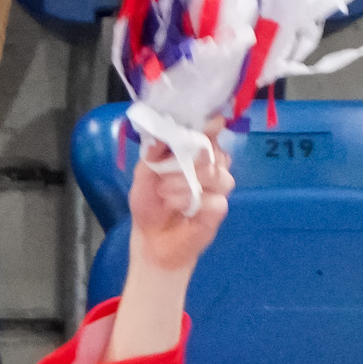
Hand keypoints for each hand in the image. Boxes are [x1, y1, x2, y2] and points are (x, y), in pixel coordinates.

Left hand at [129, 121, 233, 275]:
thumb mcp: (143, 177)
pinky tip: (176, 206)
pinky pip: (216, 199)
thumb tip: (159, 137)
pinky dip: (193, 201)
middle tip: (164, 174)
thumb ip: (151, 156)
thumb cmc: (150, 205)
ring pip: (218, 174)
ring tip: (164, 191)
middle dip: (190, 159)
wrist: (151, 240)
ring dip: (188, 181)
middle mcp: (210, 168)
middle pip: (216, 152)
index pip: (209, 135)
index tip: (213, 123)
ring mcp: (217, 189)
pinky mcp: (219, 210)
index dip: (211, 127)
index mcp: (194, 155)